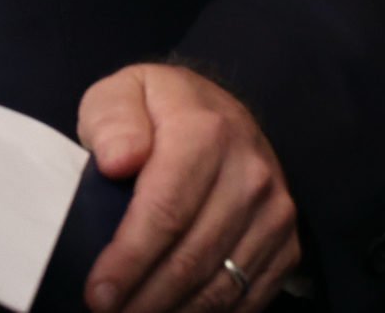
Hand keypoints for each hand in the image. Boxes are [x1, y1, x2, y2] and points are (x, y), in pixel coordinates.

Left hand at [78, 64, 298, 311]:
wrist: (221, 113)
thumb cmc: (156, 109)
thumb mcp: (122, 93)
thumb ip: (112, 121)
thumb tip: (117, 161)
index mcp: (204, 133)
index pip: (166, 211)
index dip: (130, 259)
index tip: (98, 293)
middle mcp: (250, 175)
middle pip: (193, 256)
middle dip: (146, 297)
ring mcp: (275, 213)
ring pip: (222, 284)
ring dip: (176, 311)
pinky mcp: (287, 243)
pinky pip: (251, 295)